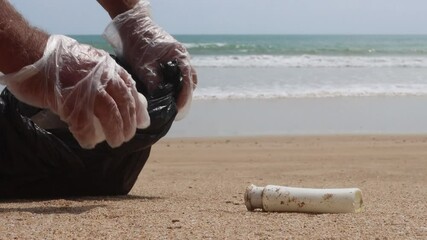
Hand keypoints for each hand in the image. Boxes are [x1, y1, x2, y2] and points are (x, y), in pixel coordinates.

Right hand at [0, 35, 149, 148]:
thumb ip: (107, 77)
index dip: (138, 108)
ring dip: (114, 131)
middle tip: (127, 137)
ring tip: (116, 143)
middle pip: (123, 104)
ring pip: (109, 114)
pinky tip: (89, 143)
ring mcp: (86, 87)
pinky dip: (88, 135)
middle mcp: (102, 76)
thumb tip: (123, 96)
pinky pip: (83, 122)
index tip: (144, 122)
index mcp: (108, 67)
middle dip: (128, 123)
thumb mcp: (91, 62)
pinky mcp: (69, 99)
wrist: (32, 54)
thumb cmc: (61, 60)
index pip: (130, 89)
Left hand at [103, 0, 196, 118]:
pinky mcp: (170, 57)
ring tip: (170, 103)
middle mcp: (183, 56)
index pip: (189, 81)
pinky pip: (177, 73)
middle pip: (190, 80)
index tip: (179, 110)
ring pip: (184, 77)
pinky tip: (165, 91)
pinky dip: (174, 83)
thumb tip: (160, 99)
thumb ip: (155, 82)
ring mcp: (177, 56)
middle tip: (176, 110)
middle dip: (185, 96)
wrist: (132, 24)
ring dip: (180, 89)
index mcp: (180, 56)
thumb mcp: (144, 65)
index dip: (185, 97)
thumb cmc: (138, 42)